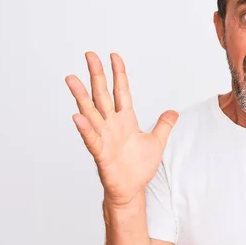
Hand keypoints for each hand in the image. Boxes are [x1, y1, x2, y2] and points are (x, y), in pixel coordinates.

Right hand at [65, 52, 177, 207]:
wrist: (132, 189)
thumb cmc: (139, 167)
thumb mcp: (157, 142)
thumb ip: (164, 125)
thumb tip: (173, 112)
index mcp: (125, 119)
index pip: (121, 91)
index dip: (119, 74)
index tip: (114, 56)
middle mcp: (112, 124)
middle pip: (102, 94)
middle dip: (97, 74)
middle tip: (89, 54)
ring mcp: (104, 137)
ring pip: (90, 112)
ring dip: (81, 95)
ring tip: (71, 78)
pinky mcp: (101, 153)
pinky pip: (91, 138)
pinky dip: (85, 128)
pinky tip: (77, 116)